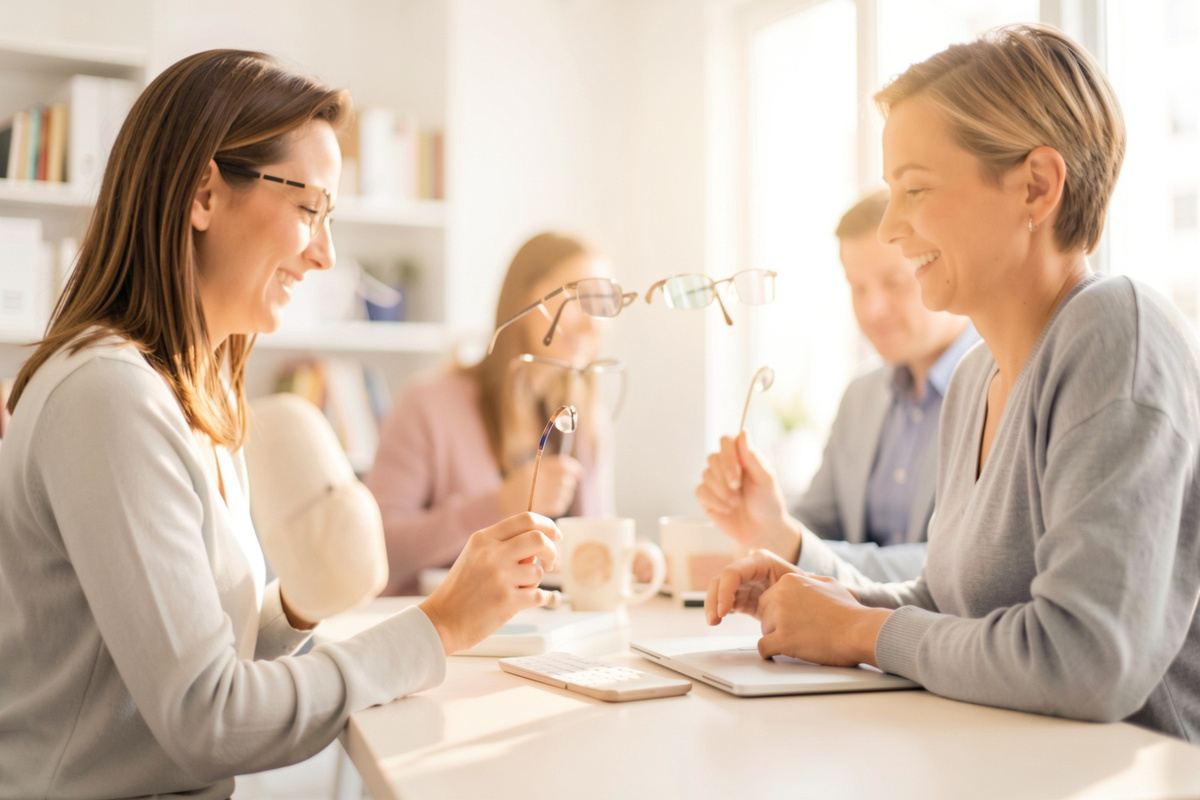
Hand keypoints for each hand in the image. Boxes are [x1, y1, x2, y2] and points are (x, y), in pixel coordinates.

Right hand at [419, 512, 560, 654]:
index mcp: (483, 539)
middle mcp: (491, 554)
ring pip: (537, 572)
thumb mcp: (475, 557)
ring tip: (517, 590)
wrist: (442, 620)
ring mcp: (499, 577)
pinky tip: (529, 601)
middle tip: (549, 563)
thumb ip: (504, 546)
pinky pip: (539, 595)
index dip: (547, 525)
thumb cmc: (461, 590)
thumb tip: (540, 544)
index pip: (525, 519)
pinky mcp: (507, 601)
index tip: (555, 536)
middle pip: (538, 539)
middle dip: (552, 551)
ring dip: (534, 583)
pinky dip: (540, 599)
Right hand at [498, 455, 582, 516]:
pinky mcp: (536, 510)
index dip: (573, 468)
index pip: (560, 465)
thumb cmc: (518, 488)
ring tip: (558, 497)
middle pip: (564, 480)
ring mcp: (534, 495)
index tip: (579, 473)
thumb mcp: (528, 472)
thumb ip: (548, 468)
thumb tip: (577, 470)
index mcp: (532, 468)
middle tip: (567, 487)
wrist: (498, 505)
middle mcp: (533, 480)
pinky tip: (554, 505)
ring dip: (565, 496)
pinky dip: (560, 506)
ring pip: (563, 494)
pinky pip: (558, 506)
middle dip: (570, 484)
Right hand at [695, 431, 799, 559]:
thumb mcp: (766, 479)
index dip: (728, 455)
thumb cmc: (768, 502)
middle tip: (739, 491)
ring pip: (706, 475)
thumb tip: (743, 432)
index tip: (738, 474)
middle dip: (726, 477)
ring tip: (737, 503)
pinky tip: (727, 509)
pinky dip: (714, 501)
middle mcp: (726, 465)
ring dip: (722, 492)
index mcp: (742, 456)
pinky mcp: (706, 497)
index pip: (726, 441)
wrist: (763, 531)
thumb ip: (753, 456)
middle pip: (713, 458)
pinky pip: (700, 491)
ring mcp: (715, 481)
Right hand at [705, 549, 801, 623]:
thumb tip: (798, 585)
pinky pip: (723, 602)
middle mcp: (748, 569)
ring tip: (714, 622)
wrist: (811, 603)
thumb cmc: (808, 590)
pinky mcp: (741, 597)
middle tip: (715, 619)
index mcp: (761, 561)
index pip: (733, 572)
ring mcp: (743, 583)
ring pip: (718, 590)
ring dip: (712, 605)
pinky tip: (716, 621)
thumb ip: (797, 585)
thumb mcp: (802, 584)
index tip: (724, 611)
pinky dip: (717, 611)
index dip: (725, 590)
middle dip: (714, 599)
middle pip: (721, 580)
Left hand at [755, 572, 890, 667]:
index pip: (769, 598)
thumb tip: (802, 582)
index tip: (792, 620)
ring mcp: (780, 616)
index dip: (779, 611)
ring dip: (777, 638)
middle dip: (776, 624)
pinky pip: (763, 648)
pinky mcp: (783, 638)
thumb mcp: (829, 584)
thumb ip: (809, 581)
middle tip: (796, 632)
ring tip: (799, 642)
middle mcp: (781, 595)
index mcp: (789, 581)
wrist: (859, 631)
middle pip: (764, 614)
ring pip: (764, 630)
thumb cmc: (849, 611)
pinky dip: (771, 653)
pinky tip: (782, 653)